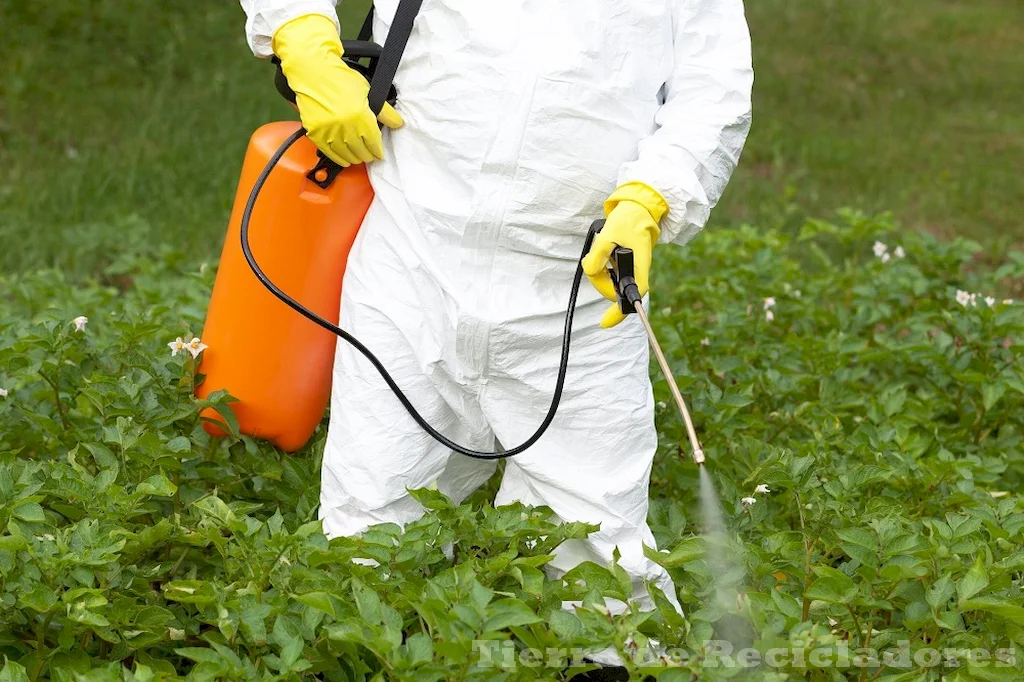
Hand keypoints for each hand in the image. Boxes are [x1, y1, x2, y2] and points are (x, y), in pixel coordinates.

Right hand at [273, 14, 403, 166]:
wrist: (313, 72)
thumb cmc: (340, 79)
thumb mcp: (368, 92)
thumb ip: (384, 111)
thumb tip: (397, 123)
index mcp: (361, 116)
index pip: (374, 143)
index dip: (378, 151)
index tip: (379, 154)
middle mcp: (346, 126)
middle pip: (361, 152)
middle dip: (367, 155)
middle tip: (370, 155)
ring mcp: (329, 131)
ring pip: (347, 155)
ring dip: (355, 158)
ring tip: (359, 156)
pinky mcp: (316, 133)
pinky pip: (330, 153)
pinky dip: (339, 158)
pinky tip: (345, 159)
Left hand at [581, 183, 667, 327]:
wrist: (637, 209)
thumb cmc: (627, 221)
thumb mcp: (609, 234)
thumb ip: (597, 255)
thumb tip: (589, 271)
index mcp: (639, 267)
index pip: (633, 295)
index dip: (619, 311)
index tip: (604, 323)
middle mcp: (636, 272)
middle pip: (614, 290)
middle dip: (599, 279)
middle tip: (596, 257)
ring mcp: (630, 270)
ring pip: (608, 282)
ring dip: (599, 270)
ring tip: (602, 247)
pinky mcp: (624, 267)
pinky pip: (608, 273)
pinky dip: (600, 266)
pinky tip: (603, 251)